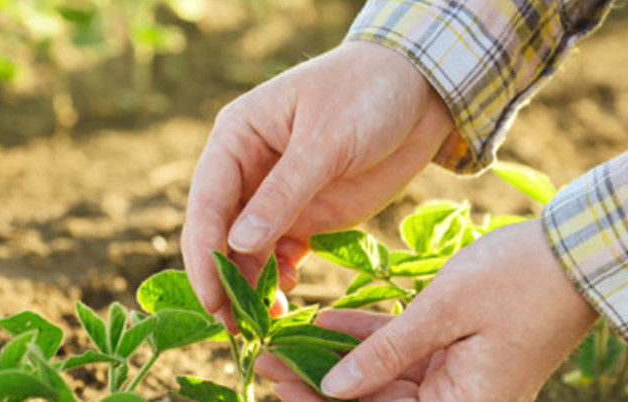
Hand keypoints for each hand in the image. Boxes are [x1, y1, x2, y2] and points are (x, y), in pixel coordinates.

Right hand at [181, 41, 454, 318]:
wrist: (423, 92)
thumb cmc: (367, 94)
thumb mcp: (327, 141)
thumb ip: (285, 193)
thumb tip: (237, 245)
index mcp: (237, 138)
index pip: (207, 201)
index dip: (204, 252)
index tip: (212, 297)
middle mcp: (247, 170)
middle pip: (220, 234)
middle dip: (224, 279)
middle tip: (234, 327)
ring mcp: (276, 197)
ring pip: (247, 252)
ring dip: (251, 287)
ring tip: (266, 322)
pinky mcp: (306, 217)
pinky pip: (280, 257)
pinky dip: (279, 280)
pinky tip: (289, 297)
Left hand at [256, 220, 598, 400]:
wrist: (580, 253)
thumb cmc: (520, 279)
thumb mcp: (444, 310)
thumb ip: (386, 352)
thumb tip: (333, 390)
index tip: (275, 383)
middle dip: (320, 383)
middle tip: (268, 361)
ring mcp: (464, 380)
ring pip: (386, 378)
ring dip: (340, 360)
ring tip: (287, 340)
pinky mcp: (463, 355)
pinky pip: (407, 353)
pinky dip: (370, 339)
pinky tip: (326, 323)